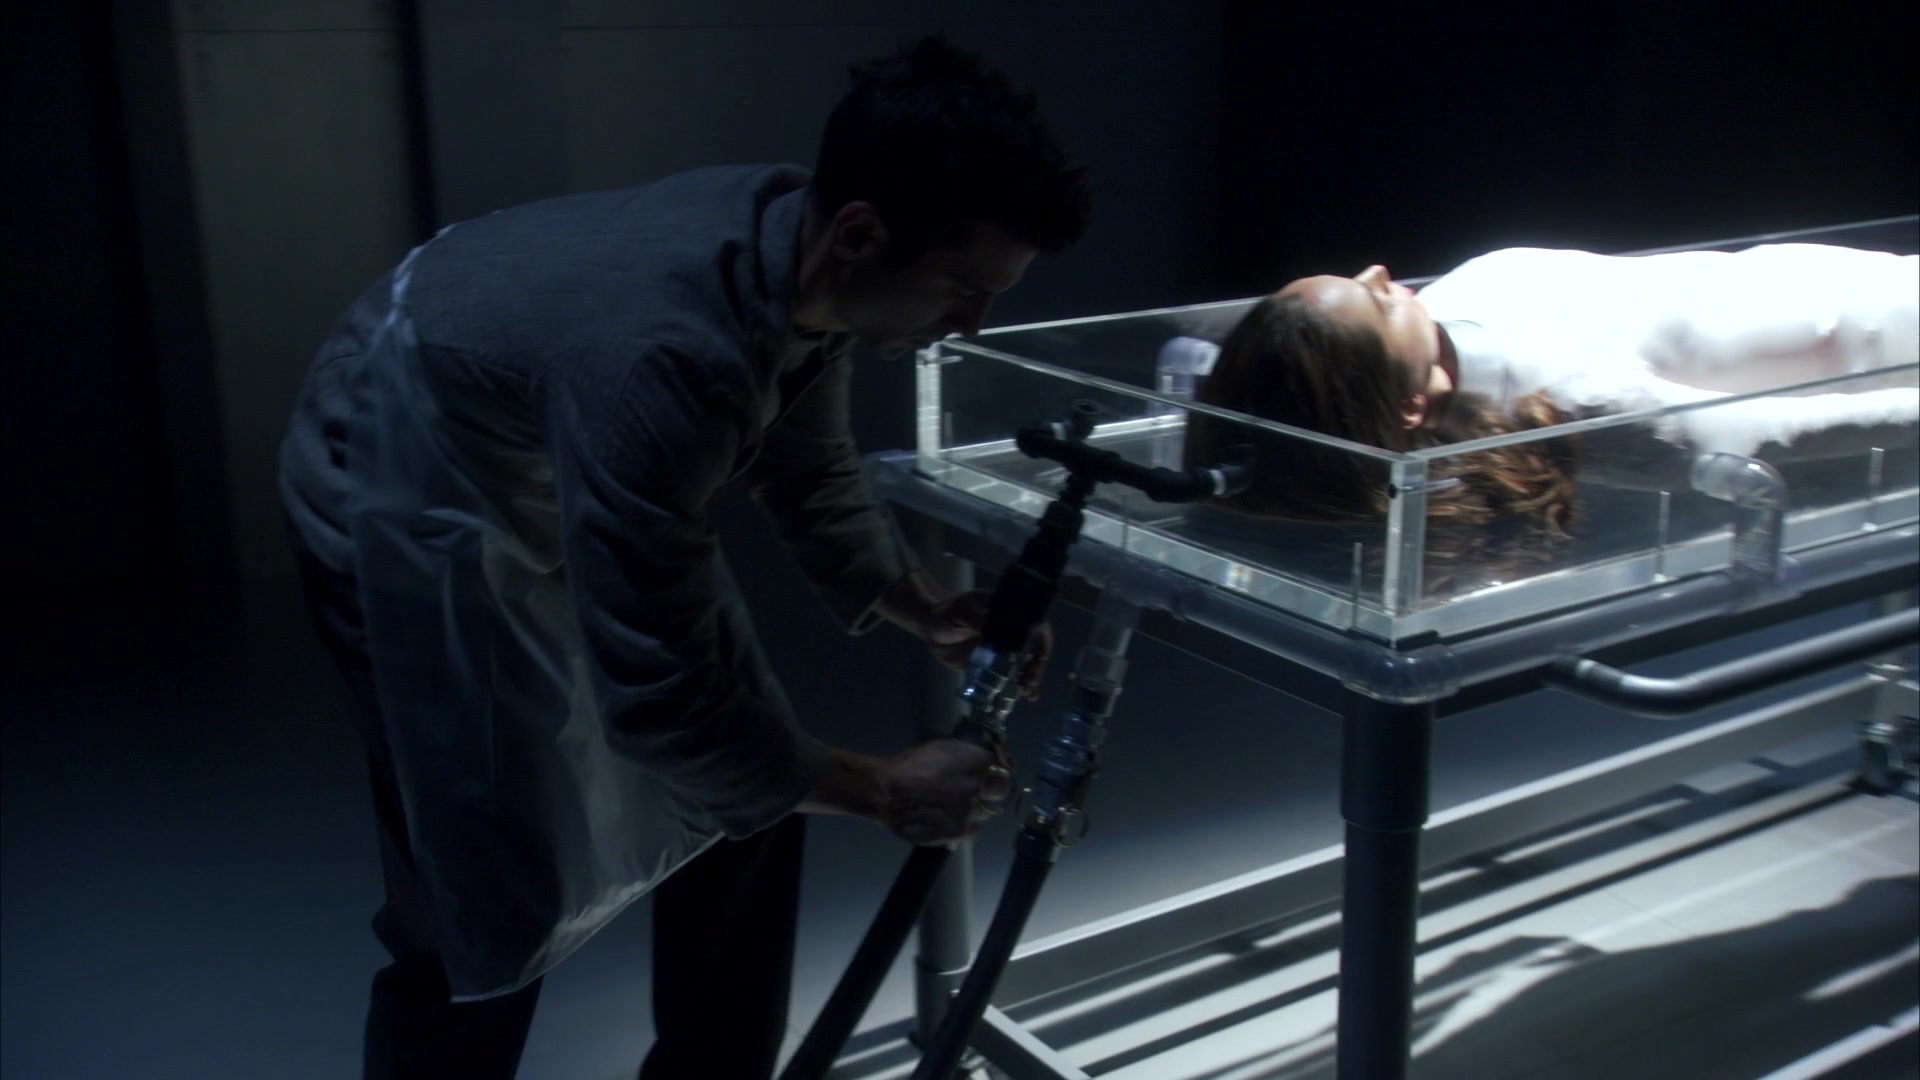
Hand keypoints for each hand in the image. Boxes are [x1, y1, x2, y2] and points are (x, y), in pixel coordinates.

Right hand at [876, 737, 1015, 845]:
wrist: (887, 792)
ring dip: (978, 808)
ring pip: (987, 812)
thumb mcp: (943, 746)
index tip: (995, 771)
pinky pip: (973, 829)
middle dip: (995, 790)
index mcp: (978, 760)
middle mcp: (981, 786)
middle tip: (984, 790)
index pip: (1003, 765)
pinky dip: (966, 824)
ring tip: (959, 806)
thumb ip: (968, 752)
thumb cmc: (912, 764)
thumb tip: (983, 754)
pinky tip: (951, 819)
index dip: (1001, 768)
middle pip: (1002, 790)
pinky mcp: (962, 831)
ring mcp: (973, 810)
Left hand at [919, 589, 1052, 700]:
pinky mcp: (992, 666)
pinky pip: (1008, 676)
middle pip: (1034, 648)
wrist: (930, 630)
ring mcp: (1003, 650)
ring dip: (1030, 678)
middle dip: (1036, 666)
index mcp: (1009, 614)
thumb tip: (996, 630)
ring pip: (1024, 664)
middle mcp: (1011, 632)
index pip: (1036, 625)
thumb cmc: (947, 614)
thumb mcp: (962, 612)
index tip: (1038, 657)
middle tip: (1029, 680)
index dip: (1041, 642)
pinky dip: (1017, 686)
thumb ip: (977, 620)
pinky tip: (1024, 697)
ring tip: (1027, 693)